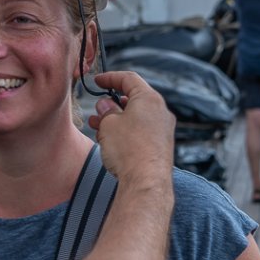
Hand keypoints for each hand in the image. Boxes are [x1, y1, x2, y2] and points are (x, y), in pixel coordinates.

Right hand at [87, 71, 174, 189]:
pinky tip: (111, 141)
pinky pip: (141, 131)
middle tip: (97, 110)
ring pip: (136, 117)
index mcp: (149, 98)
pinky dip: (126, 131)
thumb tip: (106, 105)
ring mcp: (163, 129)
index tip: (97, 81)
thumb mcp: (109, 124)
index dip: (110, 77)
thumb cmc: (128, 149)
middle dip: (112, 103)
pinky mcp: (161, 146)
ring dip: (116, 119)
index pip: (129, 79)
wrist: (146, 181)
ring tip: (97, 127)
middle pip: (134, 99)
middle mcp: (160, 111)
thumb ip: (106, 110)